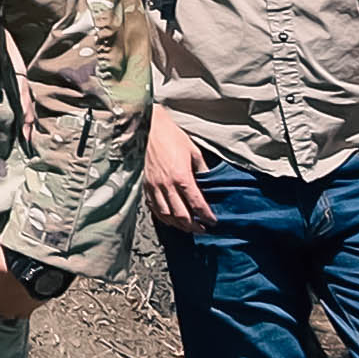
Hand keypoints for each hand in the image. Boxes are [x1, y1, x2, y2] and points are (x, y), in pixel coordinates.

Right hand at [143, 112, 214, 234]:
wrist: (150, 127)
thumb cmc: (172, 136)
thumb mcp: (193, 151)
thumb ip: (202, 169)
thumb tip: (208, 182)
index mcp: (182, 176)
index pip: (196, 204)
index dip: (206, 216)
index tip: (213, 221)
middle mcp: (167, 185)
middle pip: (181, 215)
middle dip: (193, 226)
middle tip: (202, 230)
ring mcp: (154, 186)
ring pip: (166, 215)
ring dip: (178, 225)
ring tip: (187, 228)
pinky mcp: (145, 185)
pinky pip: (153, 207)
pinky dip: (162, 217)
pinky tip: (169, 219)